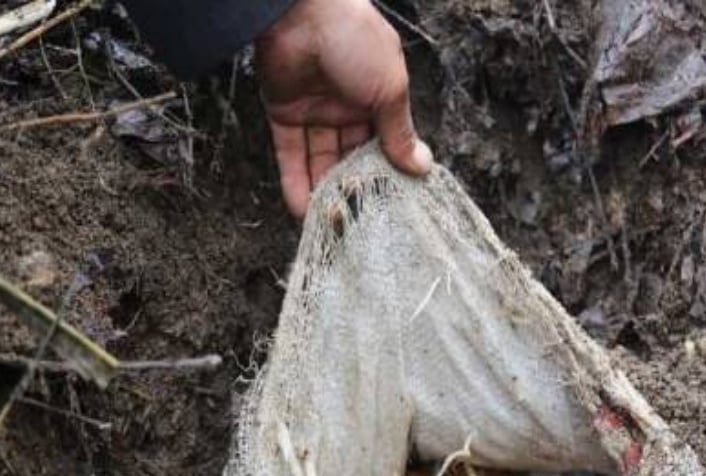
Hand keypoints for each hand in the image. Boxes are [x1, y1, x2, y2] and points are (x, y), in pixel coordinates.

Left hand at [255, 0, 431, 216]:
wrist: (300, 12)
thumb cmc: (356, 41)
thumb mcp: (389, 90)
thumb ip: (400, 132)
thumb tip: (422, 167)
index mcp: (379, 94)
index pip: (386, 142)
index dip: (388, 170)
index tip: (393, 202)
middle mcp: (348, 104)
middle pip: (352, 155)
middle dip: (355, 186)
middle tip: (360, 220)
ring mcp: (314, 109)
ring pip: (321, 159)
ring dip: (324, 190)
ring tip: (331, 224)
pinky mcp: (283, 112)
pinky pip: (290, 153)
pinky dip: (295, 181)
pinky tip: (303, 210)